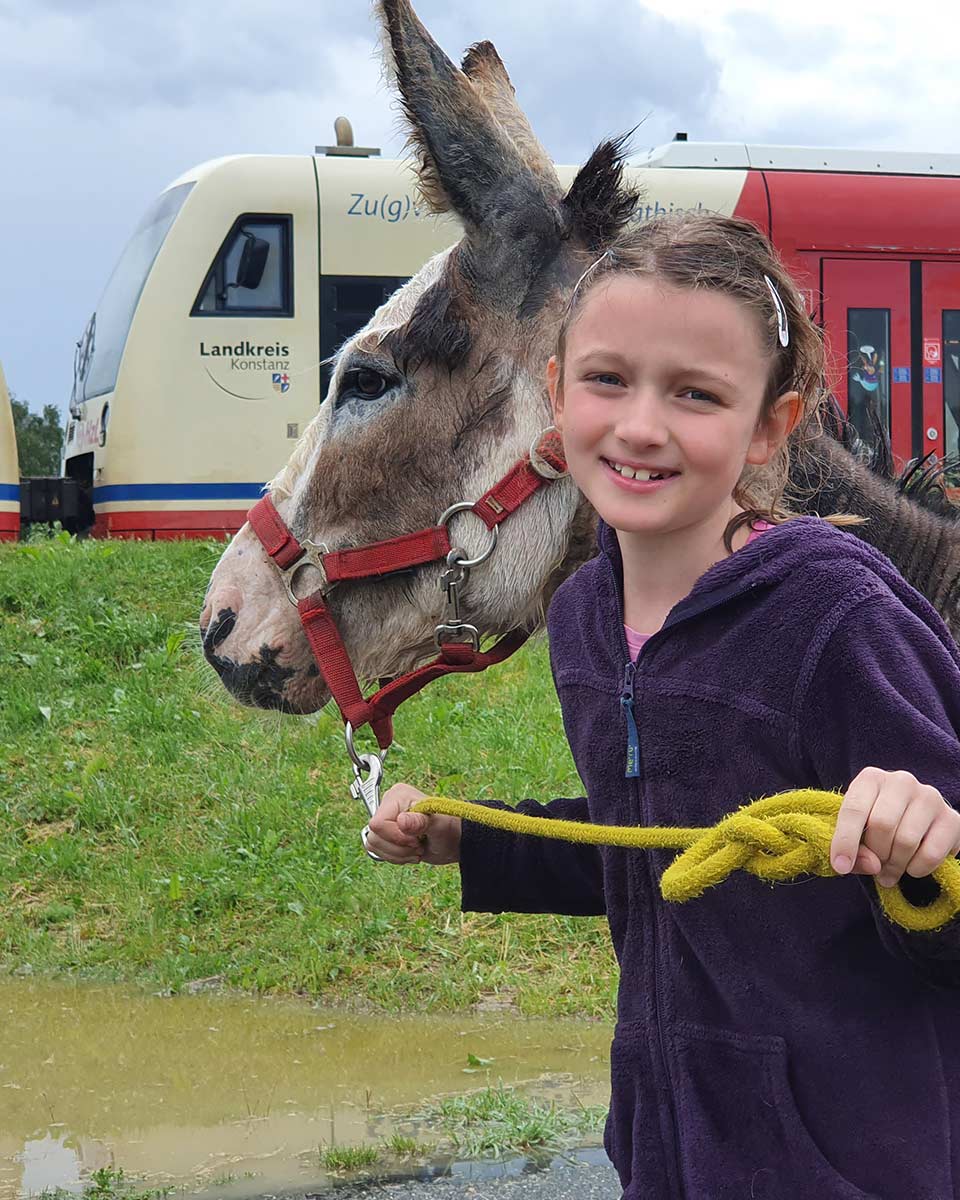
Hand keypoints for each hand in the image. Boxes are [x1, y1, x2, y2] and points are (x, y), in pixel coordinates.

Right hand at [365, 782, 461, 865]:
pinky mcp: (385, 835)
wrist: (453, 841)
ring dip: (398, 854)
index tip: (416, 840)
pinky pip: (377, 852)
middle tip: (418, 845)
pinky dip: (396, 858)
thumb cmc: (448, 828)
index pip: (378, 823)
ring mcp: (386, 821)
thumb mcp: (438, 824)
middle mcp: (388, 806)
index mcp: (397, 796)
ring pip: (373, 845)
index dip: (395, 837)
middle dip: (399, 848)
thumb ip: (420, 821)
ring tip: (416, 849)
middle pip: (374, 836)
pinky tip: (410, 853)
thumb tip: (401, 821)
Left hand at [830, 767, 959, 887]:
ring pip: (906, 840)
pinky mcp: (952, 818)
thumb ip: (856, 851)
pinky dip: (917, 869)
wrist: (913, 821)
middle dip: (875, 853)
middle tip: (876, 865)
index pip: (854, 809)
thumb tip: (874, 866)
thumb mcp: (857, 832)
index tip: (840, 866)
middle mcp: (901, 781)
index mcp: (870, 778)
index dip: (844, 841)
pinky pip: (931, 853)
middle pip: (882, 825)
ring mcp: (930, 797)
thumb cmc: (875, 825)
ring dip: (895, 865)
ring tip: (891, 869)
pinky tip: (912, 867)